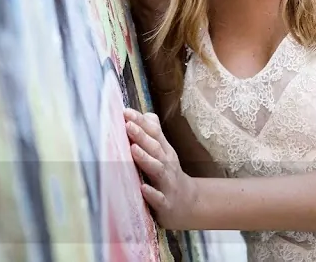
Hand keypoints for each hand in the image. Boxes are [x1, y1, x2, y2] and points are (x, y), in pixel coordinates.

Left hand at [124, 107, 197, 230]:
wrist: (189, 204)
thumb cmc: (170, 174)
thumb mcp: (164, 153)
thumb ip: (154, 134)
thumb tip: (146, 114)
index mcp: (165, 151)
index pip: (153, 133)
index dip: (141, 122)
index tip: (126, 111)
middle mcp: (167, 164)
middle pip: (155, 148)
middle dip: (142, 135)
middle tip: (128, 124)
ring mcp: (167, 184)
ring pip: (157, 169)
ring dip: (146, 159)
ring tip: (133, 149)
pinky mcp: (166, 204)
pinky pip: (159, 199)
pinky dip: (152, 193)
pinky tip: (142, 188)